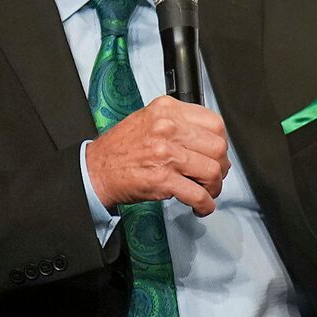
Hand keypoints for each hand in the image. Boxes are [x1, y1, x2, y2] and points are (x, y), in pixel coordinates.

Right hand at [85, 95, 227, 216]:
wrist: (95, 170)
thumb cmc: (121, 148)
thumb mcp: (149, 120)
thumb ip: (179, 123)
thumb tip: (209, 138)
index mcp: (167, 110)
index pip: (214, 123)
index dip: (220, 142)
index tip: (216, 153)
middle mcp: (168, 128)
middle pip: (218, 147)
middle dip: (220, 166)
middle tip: (213, 175)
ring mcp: (166, 154)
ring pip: (212, 171)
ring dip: (214, 187)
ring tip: (206, 191)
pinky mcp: (163, 179)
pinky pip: (198, 195)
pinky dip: (205, 205)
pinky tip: (200, 206)